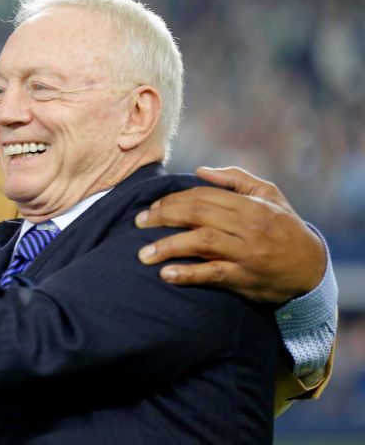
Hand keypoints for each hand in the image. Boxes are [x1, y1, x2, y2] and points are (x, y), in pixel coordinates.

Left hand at [136, 166, 325, 302]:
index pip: (202, 196)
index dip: (172, 200)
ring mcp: (245, 253)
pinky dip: (188, 274)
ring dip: (168, 247)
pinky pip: (213, 274)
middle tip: (138, 223)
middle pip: (197, 215)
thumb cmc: (284, 226)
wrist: (311, 267)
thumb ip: (235, 179)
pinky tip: (167, 275)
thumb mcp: (268, 195)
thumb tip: (200, 170)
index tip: (150, 207)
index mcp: (249, 205)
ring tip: (143, 254)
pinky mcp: (245, 278)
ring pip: (201, 243)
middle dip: (163, 217)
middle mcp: (246, 227)